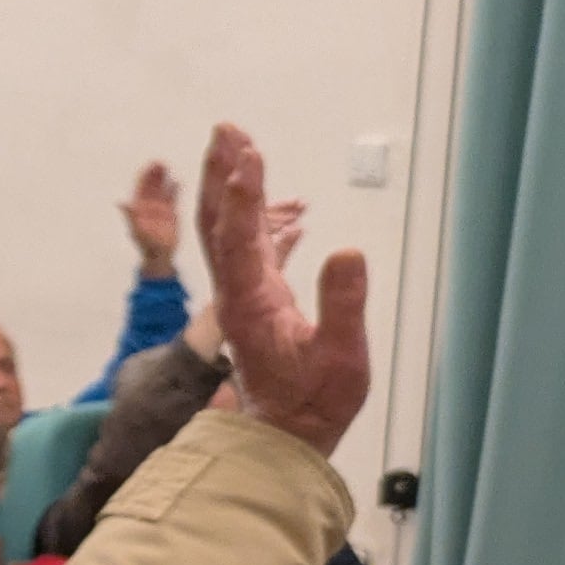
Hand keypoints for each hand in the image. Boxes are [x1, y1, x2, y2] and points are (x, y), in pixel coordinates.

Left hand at [123, 159, 181, 278]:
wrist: (159, 255)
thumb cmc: (145, 244)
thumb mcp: (137, 229)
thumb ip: (130, 215)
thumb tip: (120, 202)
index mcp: (139, 207)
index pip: (140, 187)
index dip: (144, 175)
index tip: (149, 166)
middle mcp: (149, 205)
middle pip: (151, 185)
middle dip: (154, 173)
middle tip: (160, 162)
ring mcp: (160, 208)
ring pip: (161, 189)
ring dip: (163, 178)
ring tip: (167, 166)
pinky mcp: (171, 213)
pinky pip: (173, 198)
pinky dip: (174, 189)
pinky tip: (178, 181)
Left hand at [197, 123, 367, 455]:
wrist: (288, 434)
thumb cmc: (316, 401)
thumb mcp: (341, 359)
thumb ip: (343, 307)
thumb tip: (347, 251)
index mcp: (251, 304)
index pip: (238, 241)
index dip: (242, 198)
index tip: (247, 158)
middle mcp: (237, 292)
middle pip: (218, 223)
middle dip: (221, 174)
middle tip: (226, 129)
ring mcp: (244, 292)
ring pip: (227, 230)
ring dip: (230, 186)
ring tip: (238, 143)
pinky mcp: (257, 296)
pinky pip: (247, 244)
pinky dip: (252, 212)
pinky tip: (265, 191)